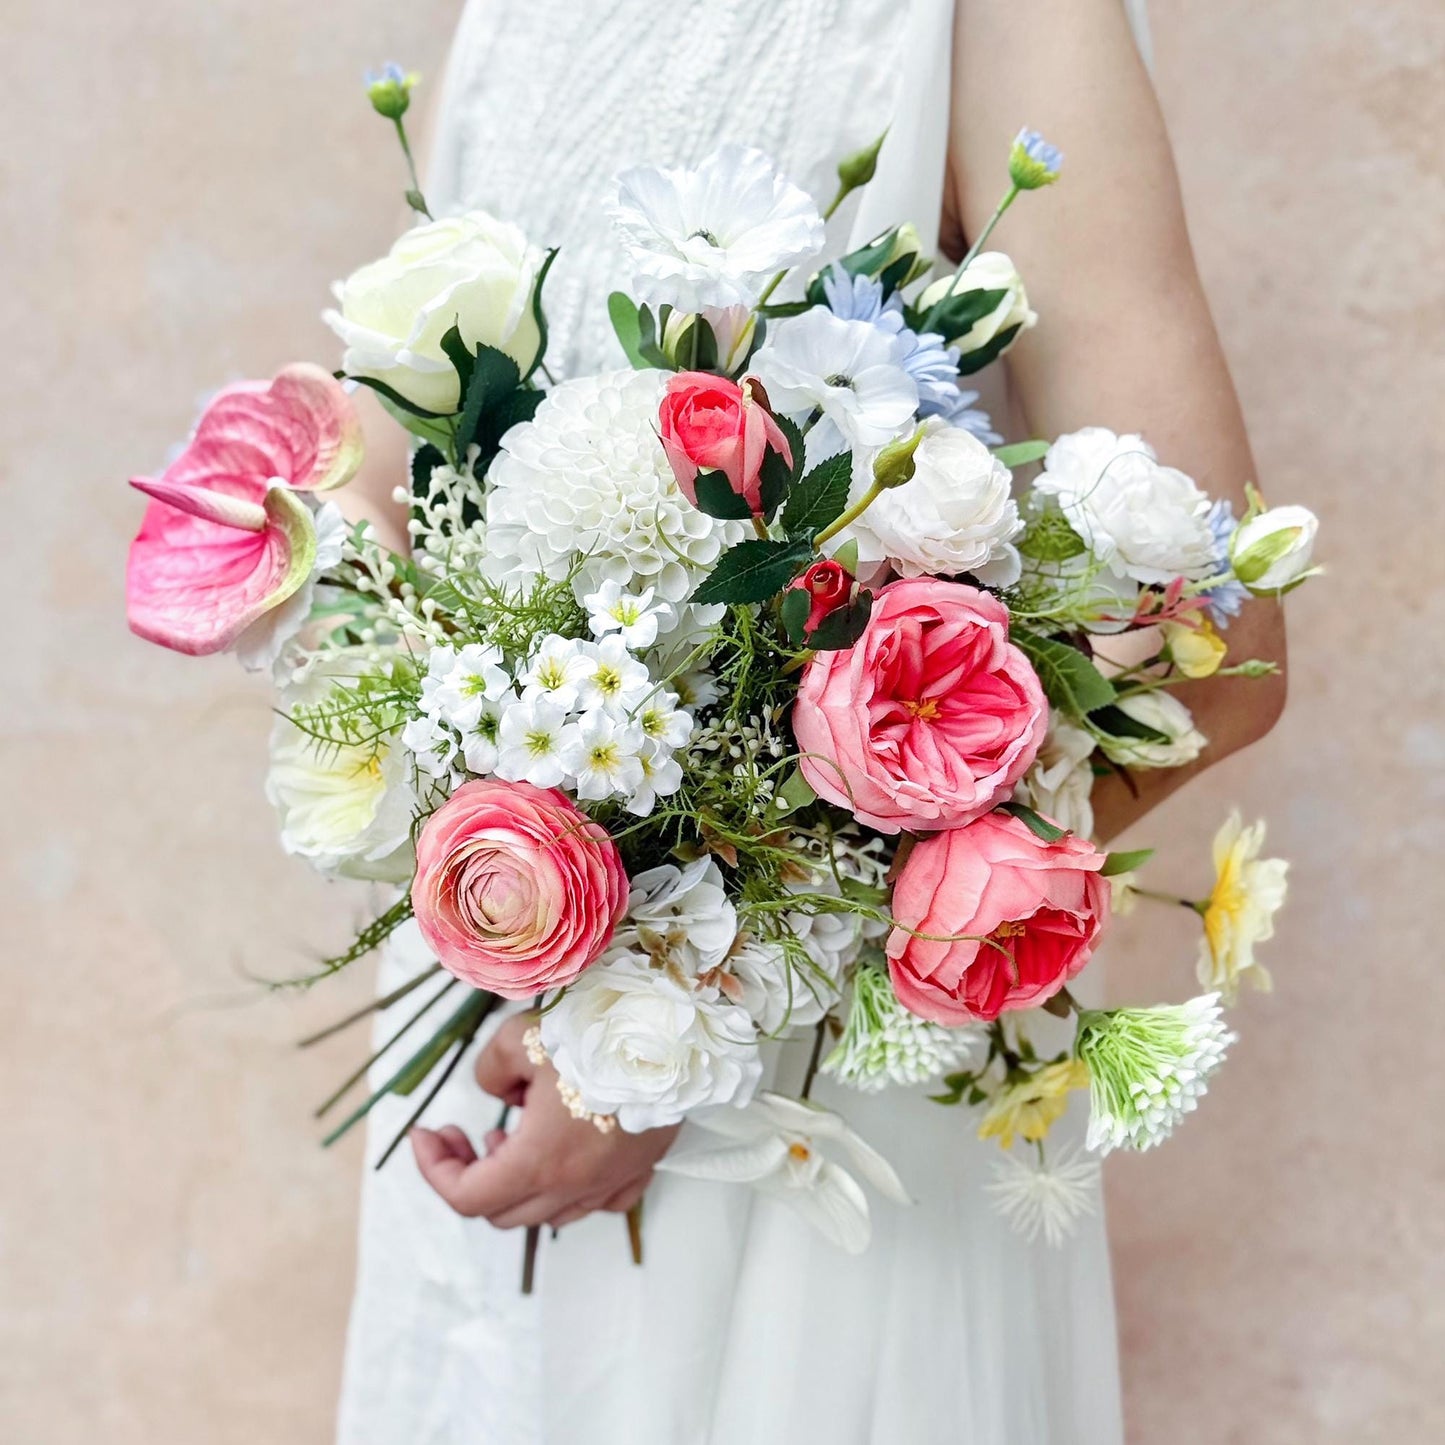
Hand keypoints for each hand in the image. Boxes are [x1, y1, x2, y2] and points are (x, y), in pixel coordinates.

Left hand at [410, 1011, 679, 1228]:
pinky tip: (566, 1151)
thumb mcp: (520, 1039)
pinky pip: (593, 1202)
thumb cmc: (597, 1035)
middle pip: (500, 1212)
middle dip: (470, 1175)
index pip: (465, 1197)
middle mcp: (573, 1187)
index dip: (433, 1168)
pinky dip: (566, 1188)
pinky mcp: (639, 1172)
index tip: (426, 1131)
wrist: (674, 1034)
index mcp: (537, 1162)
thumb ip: (490, 1071)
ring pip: (546, 1213)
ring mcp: (611, 1184)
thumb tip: (498, 1091)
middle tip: (465, 1133)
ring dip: (516, 1184)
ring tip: (511, 1135)